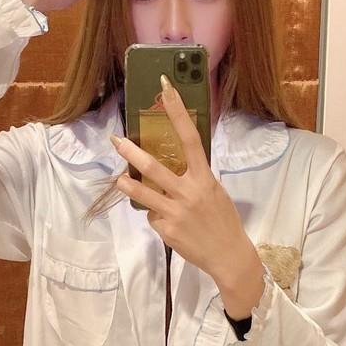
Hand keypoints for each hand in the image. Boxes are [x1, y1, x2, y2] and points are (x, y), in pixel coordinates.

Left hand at [110, 75, 264, 316]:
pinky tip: (168, 224)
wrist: (229, 256)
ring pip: (141, 193)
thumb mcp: (215, 194)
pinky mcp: (166, 230)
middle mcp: (188, 192)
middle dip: (132, 151)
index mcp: (204, 179)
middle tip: (116, 139)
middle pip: (154, 166)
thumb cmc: (224, 222)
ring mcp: (175, 212)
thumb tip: (174, 169)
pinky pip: (152, 216)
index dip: (177, 112)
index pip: (190, 139)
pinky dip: (155, 216)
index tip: (166, 89)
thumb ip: (196, 180)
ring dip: (126, 183)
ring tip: (119, 178)